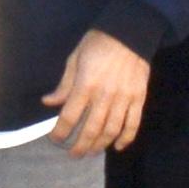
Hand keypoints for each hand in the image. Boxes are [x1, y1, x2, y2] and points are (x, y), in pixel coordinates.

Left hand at [42, 29, 150, 155]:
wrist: (132, 32)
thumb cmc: (98, 43)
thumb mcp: (74, 59)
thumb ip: (64, 84)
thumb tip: (49, 102)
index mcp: (85, 86)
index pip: (70, 117)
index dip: (60, 132)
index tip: (55, 140)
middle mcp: (105, 96)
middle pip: (91, 128)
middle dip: (80, 145)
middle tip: (73, 154)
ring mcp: (125, 98)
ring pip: (112, 129)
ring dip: (100, 144)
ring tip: (91, 153)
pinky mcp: (140, 98)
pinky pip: (134, 123)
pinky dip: (126, 137)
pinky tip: (118, 146)